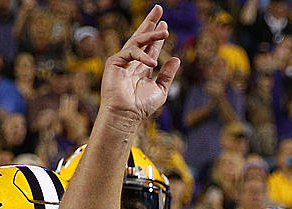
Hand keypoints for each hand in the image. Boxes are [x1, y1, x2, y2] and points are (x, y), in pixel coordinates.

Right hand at [100, 5, 179, 127]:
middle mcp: (132, 61)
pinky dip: (142, 56)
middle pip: (141, 37)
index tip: (165, 24)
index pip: (151, 47)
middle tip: (159, 9)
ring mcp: (122, 61)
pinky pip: (130, 53)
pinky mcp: (114, 62)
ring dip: (151, 34)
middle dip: (150, 23)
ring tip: (165, 30)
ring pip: (137, 41)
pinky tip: (153, 62)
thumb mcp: (160, 89)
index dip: (158, 36)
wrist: (127, 115)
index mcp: (142, 67)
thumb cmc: (141, 106)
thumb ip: (168, 75)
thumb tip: (176, 58)